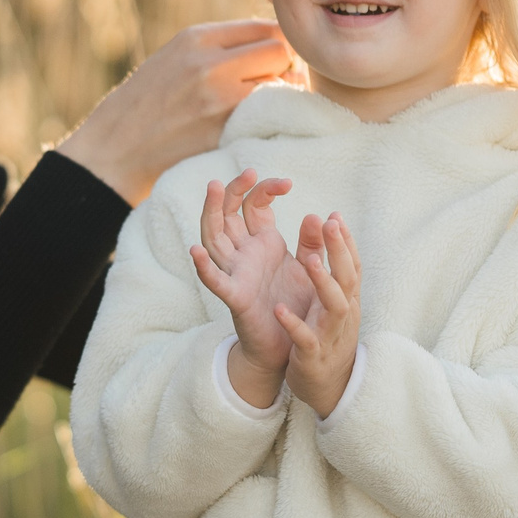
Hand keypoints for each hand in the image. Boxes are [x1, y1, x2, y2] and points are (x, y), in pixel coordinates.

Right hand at [53, 20, 292, 203]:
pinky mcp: (223, 132)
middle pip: (279, 52)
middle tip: (274, 84)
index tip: (273, 61)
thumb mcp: (173, 57)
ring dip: (279, 96)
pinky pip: (266, 118)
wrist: (114, 150)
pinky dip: (267, 121)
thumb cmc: (144, 104)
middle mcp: (210, 63)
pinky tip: (252, 126)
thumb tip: (269, 42)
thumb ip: (215, 47)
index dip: (278, 44)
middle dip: (284, 67)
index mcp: (196, 39)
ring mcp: (218, 99)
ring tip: (260, 107)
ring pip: (279, 85)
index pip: (265, 27)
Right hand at [188, 170, 306, 403]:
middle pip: (228, 215)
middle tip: (246, 171)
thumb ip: (312, 242)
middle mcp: (244, 255)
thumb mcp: (307, 268)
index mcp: (261, 244)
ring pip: (215, 239)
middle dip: (234, 191)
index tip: (286, 182)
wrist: (289, 346)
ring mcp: (237, 274)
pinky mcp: (236, 299)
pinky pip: (216, 282)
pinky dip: (204, 268)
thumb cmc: (294, 305)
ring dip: (212, 214)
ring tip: (214, 189)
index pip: (253, 206)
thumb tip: (321, 215)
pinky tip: (196, 252)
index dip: (264, 189)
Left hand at [280, 212, 361, 418]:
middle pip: (347, 277)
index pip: (351, 265)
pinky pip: (305, 338)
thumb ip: (323, 261)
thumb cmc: (327, 335)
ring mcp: (330, 333)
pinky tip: (279, 310)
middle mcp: (343, 313)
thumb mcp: (328, 300)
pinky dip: (294, 324)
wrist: (330, 387)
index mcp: (346, 298)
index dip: (345, 241)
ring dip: (323, 283)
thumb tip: (324, 221)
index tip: (335, 216)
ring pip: (334, 305)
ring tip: (308, 261)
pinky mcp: (312, 355)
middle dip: (340, 251)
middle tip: (330, 224)